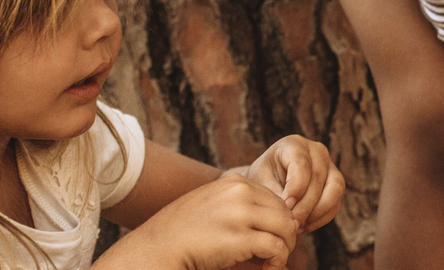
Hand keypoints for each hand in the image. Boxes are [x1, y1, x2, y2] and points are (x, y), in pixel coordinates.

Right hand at [97, 174, 299, 269]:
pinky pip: (276, 248)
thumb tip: (283, 224)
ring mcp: (241, 213)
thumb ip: (242, 208)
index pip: (274, 199)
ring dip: (285, 248)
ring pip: (286, 228)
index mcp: (233, 182)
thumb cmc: (183, 233)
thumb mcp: (213, 207)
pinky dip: (278, 261)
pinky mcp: (241, 238)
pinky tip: (267, 268)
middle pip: (284, 212)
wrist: (157, 248)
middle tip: (276, 253)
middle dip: (286, 235)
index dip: (277, 221)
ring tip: (272, 262)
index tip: (270, 238)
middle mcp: (239, 192)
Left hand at [245, 135, 346, 232]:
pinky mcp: (336, 185)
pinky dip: (321, 218)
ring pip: (334, 190)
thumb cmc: (262, 180)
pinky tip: (304, 227)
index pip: (301, 163)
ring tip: (298, 226)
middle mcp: (317, 151)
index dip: (296, 187)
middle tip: (292, 223)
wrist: (269, 183)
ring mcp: (330, 167)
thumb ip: (275, 193)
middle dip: (305, 205)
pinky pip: (336, 203)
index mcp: (294, 144)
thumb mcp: (261, 182)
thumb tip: (291, 210)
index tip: (285, 206)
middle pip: (319, 178)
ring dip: (317, 212)